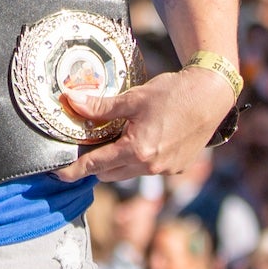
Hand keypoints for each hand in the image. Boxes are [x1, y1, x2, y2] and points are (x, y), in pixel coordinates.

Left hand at [53, 66, 234, 182]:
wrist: (210, 96)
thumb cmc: (172, 94)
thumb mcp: (133, 98)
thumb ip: (100, 106)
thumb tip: (72, 101)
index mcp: (136, 151)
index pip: (94, 166)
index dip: (73, 171)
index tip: (57, 174)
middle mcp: (150, 167)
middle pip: (109, 174)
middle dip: (94, 165)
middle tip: (84, 147)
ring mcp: (165, 170)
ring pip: (128, 173)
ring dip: (116, 162)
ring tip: (111, 141)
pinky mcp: (177, 168)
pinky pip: (147, 170)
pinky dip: (137, 160)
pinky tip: (139, 140)